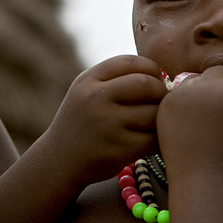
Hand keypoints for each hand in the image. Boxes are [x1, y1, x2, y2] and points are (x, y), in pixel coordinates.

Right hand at [41, 54, 165, 186]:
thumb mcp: (86, 91)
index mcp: (88, 80)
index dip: (151, 69)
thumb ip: (116, 79)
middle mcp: (95, 98)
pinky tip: (150, 141)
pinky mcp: (119, 149)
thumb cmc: (82, 123)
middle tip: (160, 103)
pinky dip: (158, 140)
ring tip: (153, 123)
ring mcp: (107, 124)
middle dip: (161, 92)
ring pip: (154, 113)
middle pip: (147, 84)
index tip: (155, 81)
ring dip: (160, 119)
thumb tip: (163, 75)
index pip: (131, 62)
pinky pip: (153, 139)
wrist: (59, 160)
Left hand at [157, 60, 222, 180]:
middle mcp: (208, 87)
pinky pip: (180, 90)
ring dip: (204, 89)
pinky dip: (186, 101)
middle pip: (219, 70)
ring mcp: (184, 93)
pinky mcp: (167, 101)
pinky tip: (190, 121)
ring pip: (198, 78)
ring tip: (206, 115)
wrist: (203, 176)